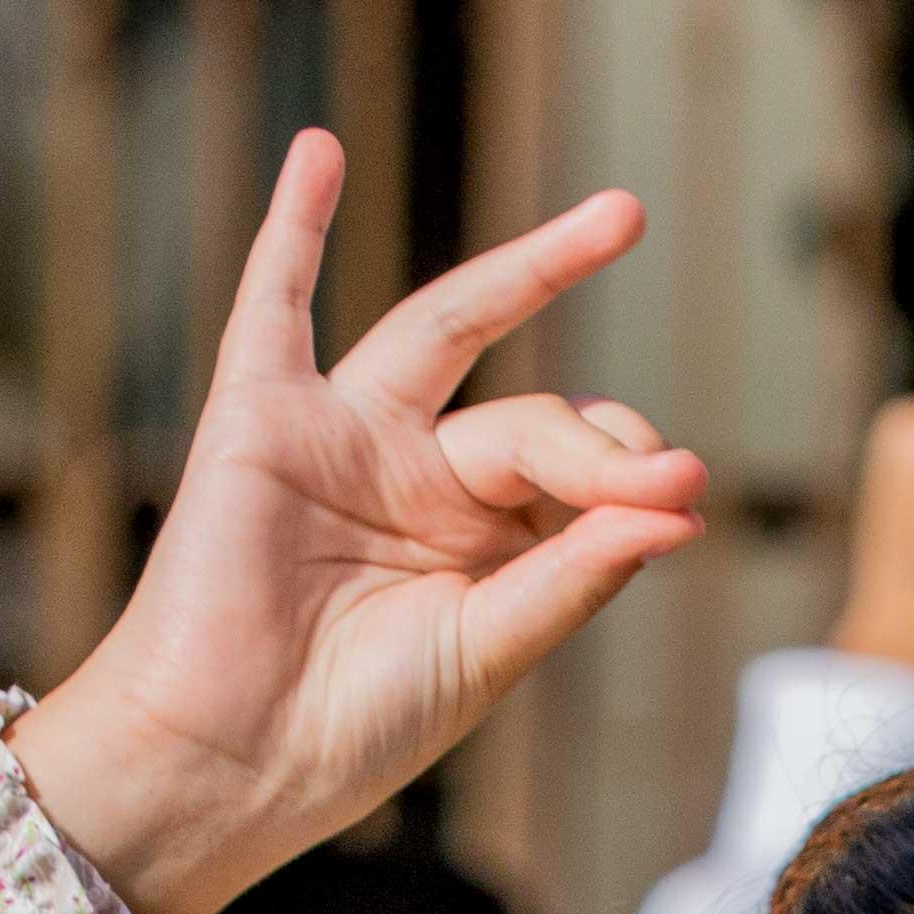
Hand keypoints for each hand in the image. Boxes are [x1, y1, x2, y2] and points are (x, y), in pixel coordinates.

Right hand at [12, 133, 704, 913]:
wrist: (228, 759)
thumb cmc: (351, 725)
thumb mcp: (489, 648)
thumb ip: (576, 572)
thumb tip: (684, 503)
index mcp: (481, 546)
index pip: (576, 476)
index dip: (628, 479)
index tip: (673, 502)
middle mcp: (419, 480)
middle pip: (531, 419)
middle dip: (595, 436)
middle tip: (656, 461)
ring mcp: (345, 439)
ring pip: (449, 330)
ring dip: (533, 269)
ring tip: (621, 220)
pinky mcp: (262, 418)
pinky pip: (274, 306)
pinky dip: (292, 229)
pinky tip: (319, 155)